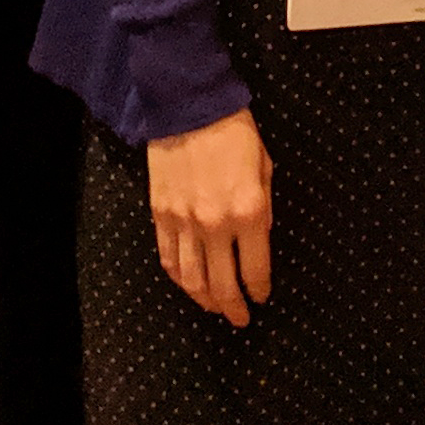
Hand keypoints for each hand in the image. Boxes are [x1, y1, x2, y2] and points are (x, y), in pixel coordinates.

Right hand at [145, 108, 274, 326]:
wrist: (188, 105)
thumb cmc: (234, 132)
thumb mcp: (264, 167)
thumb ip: (263, 208)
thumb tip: (258, 238)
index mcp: (249, 211)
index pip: (255, 269)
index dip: (260, 289)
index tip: (262, 297)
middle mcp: (215, 224)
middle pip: (222, 284)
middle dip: (234, 307)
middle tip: (240, 319)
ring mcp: (184, 222)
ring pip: (192, 279)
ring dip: (205, 300)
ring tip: (214, 308)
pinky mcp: (160, 214)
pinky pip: (168, 258)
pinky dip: (178, 279)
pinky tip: (188, 285)